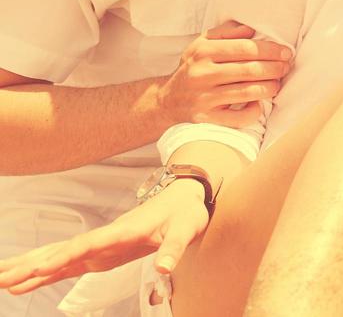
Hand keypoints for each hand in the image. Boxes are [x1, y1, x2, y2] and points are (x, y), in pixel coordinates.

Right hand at [0, 179, 207, 294]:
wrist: (183, 198)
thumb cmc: (185, 214)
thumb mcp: (186, 230)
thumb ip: (174, 248)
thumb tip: (166, 268)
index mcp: (123, 231)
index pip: (89, 244)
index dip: (66, 255)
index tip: (41, 268)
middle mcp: (104, 238)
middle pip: (63, 251)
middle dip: (32, 264)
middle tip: (2, 278)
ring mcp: (98, 246)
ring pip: (57, 257)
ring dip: (29, 267)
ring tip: (1, 279)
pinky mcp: (98, 254)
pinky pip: (66, 265)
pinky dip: (43, 273)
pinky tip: (23, 282)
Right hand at [156, 21, 292, 128]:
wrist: (166, 101)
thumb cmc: (192, 68)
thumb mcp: (201, 43)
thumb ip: (226, 32)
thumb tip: (251, 29)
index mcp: (203, 52)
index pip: (245, 48)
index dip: (271, 50)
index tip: (286, 52)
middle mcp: (202, 74)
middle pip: (250, 70)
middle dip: (275, 68)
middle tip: (286, 67)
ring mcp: (204, 98)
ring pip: (248, 92)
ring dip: (270, 87)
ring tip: (277, 83)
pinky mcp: (206, 119)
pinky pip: (239, 118)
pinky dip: (254, 110)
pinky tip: (257, 103)